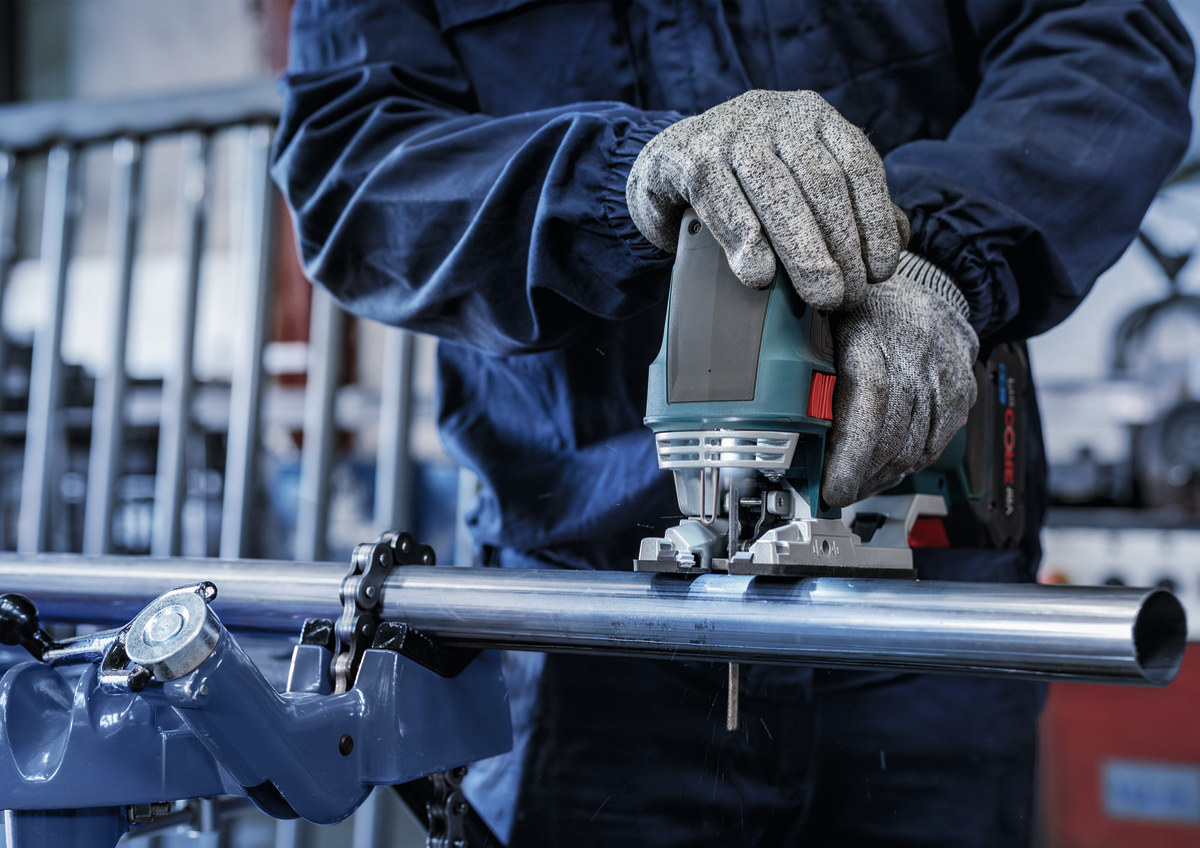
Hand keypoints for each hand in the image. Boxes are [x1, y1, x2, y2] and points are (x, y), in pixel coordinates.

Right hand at [626, 90, 909, 310]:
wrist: (666, 164)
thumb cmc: (745, 184)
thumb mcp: (798, 182)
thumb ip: (847, 206)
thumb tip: (899, 240)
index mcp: (814, 117)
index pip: (858, 165)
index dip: (875, 221)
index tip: (880, 272)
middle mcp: (776, 114)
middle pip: (821, 183)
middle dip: (840, 246)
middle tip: (845, 297)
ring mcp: (732, 131)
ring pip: (777, 192)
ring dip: (802, 250)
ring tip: (818, 295)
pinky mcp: (691, 155)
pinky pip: (724, 200)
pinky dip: (744, 240)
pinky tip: (759, 276)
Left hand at [821, 252, 978, 507]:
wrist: (923, 278)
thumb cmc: (857, 303)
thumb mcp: (816, 324)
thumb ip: (802, 371)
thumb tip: (776, 427)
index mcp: (870, 336)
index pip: (868, 410)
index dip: (851, 460)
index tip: (830, 490)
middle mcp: (914, 354)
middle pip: (892, 438)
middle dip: (861, 477)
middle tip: (836, 492)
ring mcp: (944, 372)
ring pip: (916, 447)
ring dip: (884, 475)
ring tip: (858, 484)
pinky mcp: (963, 387)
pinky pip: (939, 440)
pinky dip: (911, 460)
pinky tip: (888, 467)